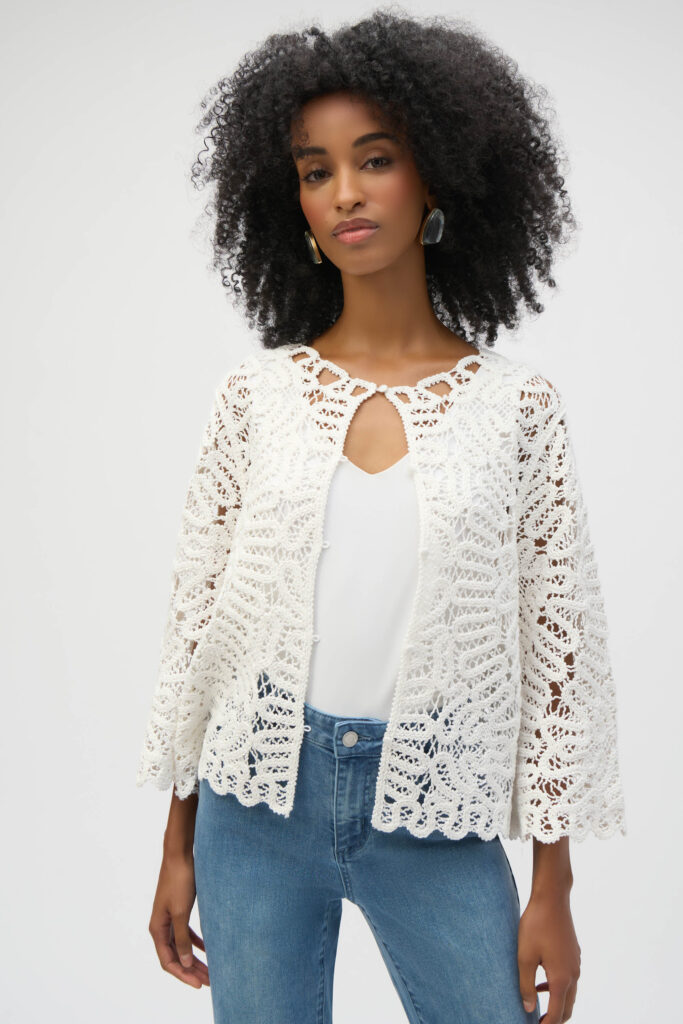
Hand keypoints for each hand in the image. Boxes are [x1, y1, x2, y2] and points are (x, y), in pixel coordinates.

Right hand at [148, 849, 209, 988]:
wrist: (180, 854)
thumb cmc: (179, 880)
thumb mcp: (181, 912)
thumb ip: (181, 939)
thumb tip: (184, 963)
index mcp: (157, 928)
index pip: (168, 961)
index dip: (183, 975)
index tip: (200, 984)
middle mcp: (161, 925)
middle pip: (175, 956)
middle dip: (192, 970)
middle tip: (211, 981)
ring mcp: (170, 917)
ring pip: (182, 946)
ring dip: (196, 958)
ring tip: (212, 969)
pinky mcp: (179, 909)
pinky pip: (187, 933)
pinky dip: (197, 942)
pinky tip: (209, 949)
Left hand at [517, 889, 580, 1022]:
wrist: (552, 898)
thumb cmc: (536, 925)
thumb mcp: (525, 956)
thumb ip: (526, 985)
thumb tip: (529, 1008)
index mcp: (562, 978)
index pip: (557, 1013)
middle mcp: (574, 974)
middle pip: (567, 1007)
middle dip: (555, 1019)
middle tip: (539, 1022)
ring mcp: (576, 963)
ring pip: (570, 994)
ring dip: (557, 1003)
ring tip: (539, 1006)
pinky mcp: (574, 953)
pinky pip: (569, 979)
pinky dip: (558, 988)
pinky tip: (542, 982)